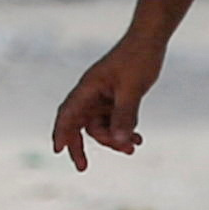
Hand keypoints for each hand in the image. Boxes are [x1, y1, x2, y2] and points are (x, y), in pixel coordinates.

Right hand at [51, 32, 167, 167]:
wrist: (151, 41)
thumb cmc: (138, 59)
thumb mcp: (132, 90)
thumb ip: (125, 116)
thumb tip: (119, 142)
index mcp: (88, 88)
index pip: (68, 113)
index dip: (61, 132)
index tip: (57, 150)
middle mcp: (92, 93)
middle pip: (79, 124)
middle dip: (81, 145)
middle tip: (82, 168)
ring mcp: (103, 97)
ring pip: (100, 126)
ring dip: (114, 139)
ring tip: (134, 147)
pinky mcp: (116, 99)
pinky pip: (114, 122)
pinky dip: (124, 131)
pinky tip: (138, 139)